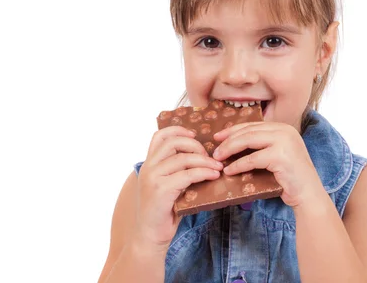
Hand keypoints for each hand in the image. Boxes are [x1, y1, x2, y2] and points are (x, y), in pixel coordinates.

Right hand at [134, 126, 223, 250]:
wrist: (149, 236)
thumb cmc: (163, 211)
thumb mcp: (168, 185)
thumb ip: (177, 170)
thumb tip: (204, 157)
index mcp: (149, 164)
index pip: (159, 136)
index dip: (178, 130)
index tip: (194, 134)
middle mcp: (148, 167)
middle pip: (174, 142)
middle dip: (196, 146)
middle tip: (210, 157)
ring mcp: (153, 178)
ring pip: (183, 158)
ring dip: (205, 161)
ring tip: (218, 167)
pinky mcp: (161, 190)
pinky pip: (187, 175)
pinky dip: (203, 173)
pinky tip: (214, 176)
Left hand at [212, 122, 325, 207]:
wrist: (308, 194)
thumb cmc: (290, 177)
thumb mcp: (276, 155)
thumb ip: (262, 145)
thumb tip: (232, 143)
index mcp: (283, 128)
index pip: (253, 125)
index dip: (233, 130)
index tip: (218, 137)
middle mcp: (284, 131)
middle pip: (248, 131)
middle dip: (228, 139)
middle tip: (215, 150)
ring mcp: (284, 142)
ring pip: (248, 140)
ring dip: (230, 149)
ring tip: (218, 158)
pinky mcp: (280, 156)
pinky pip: (252, 159)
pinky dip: (238, 165)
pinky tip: (229, 170)